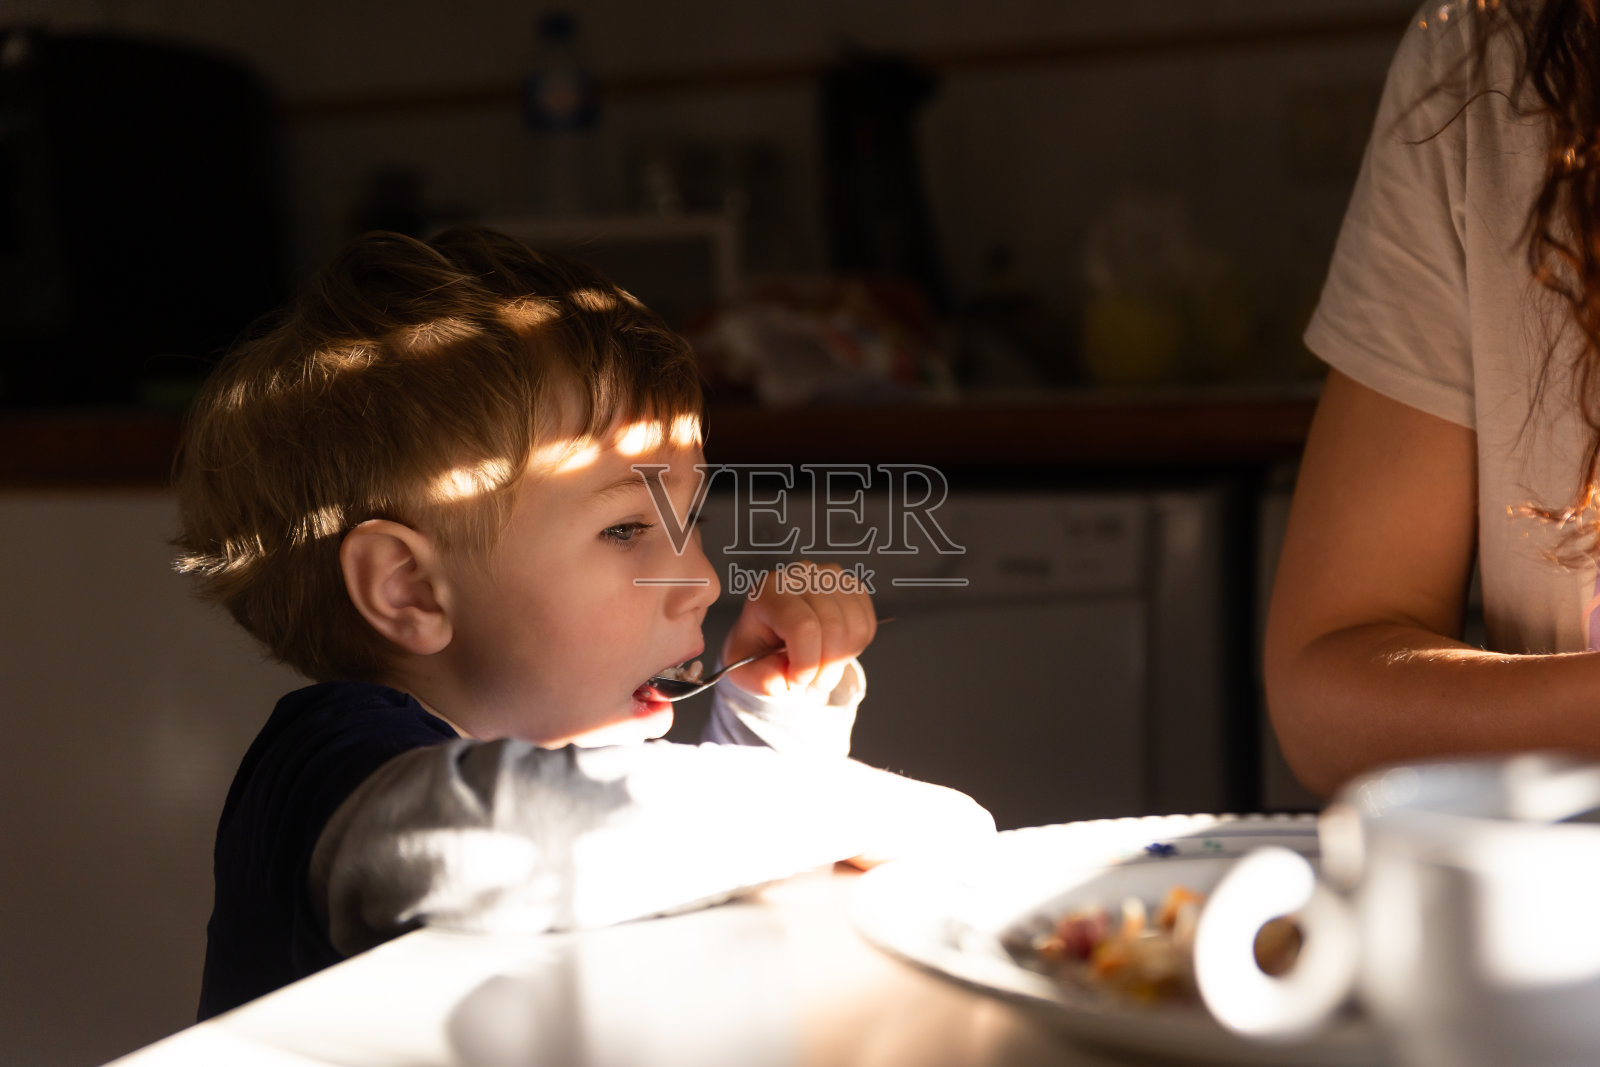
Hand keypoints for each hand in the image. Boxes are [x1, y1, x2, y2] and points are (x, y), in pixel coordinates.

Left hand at [722, 560, 876, 698]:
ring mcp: (830, 577)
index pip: (802, 626)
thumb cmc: (758, 649)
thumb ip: (761, 679)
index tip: (797, 681)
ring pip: (854, 628)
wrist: (772, 637)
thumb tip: (785, 678)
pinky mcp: (852, 587)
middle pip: (833, 628)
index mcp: (769, 591)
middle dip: (826, 668)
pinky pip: (867, 625)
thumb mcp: (745, 671)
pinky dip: (854, 648)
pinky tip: (832, 650)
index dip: (806, 663)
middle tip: (811, 682)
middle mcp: (801, 575)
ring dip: (841, 659)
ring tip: (820, 667)